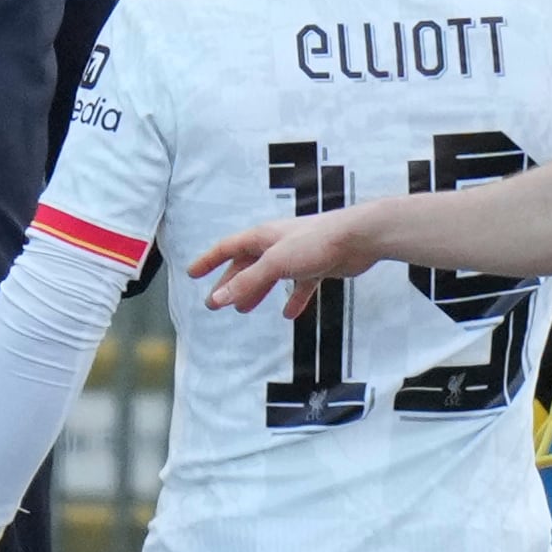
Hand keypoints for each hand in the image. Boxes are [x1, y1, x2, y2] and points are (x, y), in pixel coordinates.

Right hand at [187, 207, 379, 316]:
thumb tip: (218, 299)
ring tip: (244, 310)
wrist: (358, 238)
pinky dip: (293, 299)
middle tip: (216, 304)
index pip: (227, 248)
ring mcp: (297, 255)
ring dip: (256, 292)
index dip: (209, 261)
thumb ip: (247, 283)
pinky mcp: (317, 266)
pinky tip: (289, 314)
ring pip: (271, 276)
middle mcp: (277, 244)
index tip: (192, 273)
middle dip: (231, 284)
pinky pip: (300, 285)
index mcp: (262, 237)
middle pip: (247, 265)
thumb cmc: (316, 242)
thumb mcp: (275, 264)